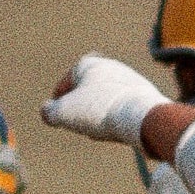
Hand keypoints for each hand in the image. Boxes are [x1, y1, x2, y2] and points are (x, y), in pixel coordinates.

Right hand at [40, 54, 164, 147]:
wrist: (143, 117)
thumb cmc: (99, 111)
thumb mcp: (63, 114)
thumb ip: (49, 112)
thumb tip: (47, 112)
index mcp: (89, 64)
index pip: (67, 83)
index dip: (59, 100)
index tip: (57, 114)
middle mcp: (111, 66)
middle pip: (88, 90)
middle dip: (81, 106)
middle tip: (77, 122)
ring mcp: (131, 80)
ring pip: (107, 99)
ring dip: (100, 113)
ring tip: (98, 129)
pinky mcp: (146, 96)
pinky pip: (124, 108)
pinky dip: (117, 117)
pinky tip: (118, 129)